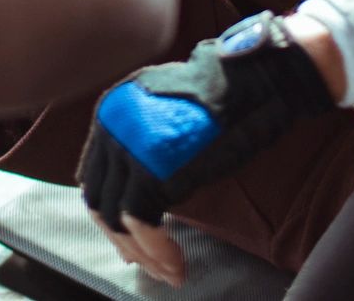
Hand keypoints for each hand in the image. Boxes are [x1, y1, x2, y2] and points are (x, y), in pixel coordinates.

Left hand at [79, 13, 337, 287]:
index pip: (97, 174)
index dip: (111, 211)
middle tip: (145, 263)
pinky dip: (158, 252)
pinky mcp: (151, 171)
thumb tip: (137, 186)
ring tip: (167, 272)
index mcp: (112, 109)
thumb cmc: (228, 95)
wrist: (255, 80)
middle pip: (100, 197)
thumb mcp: (170, 110)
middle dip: (121, 238)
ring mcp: (127, 147)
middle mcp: (110, 124)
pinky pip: (142, 225)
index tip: (131, 238)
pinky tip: (177, 265)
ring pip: (116, 218)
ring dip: (142, 253)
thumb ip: (145, 141)